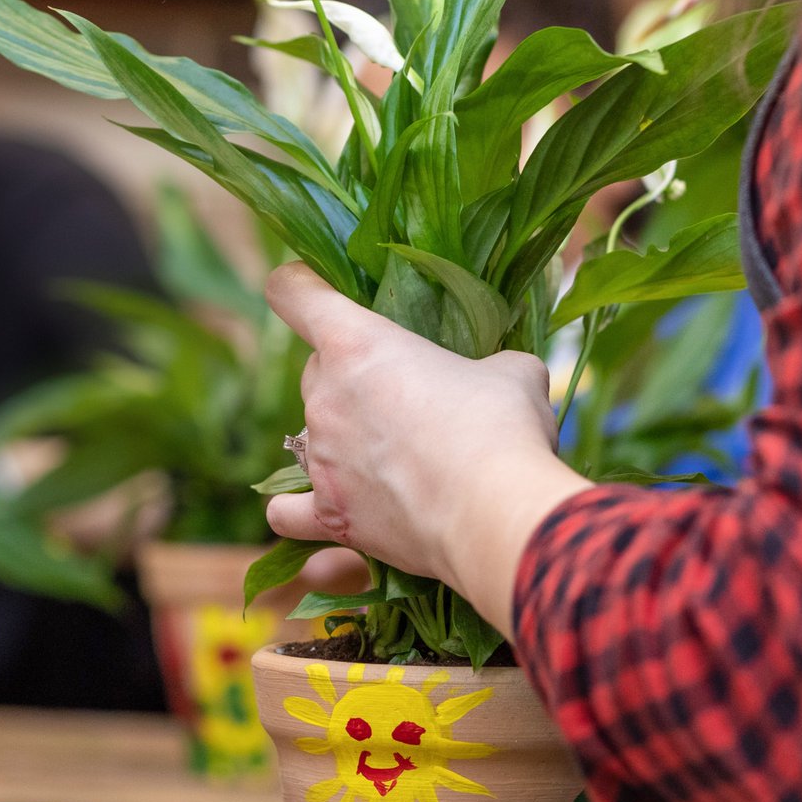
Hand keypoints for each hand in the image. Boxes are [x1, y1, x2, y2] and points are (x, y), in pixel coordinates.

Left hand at [265, 264, 591, 633]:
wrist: (494, 513)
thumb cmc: (503, 429)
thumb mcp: (513, 371)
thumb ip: (489, 364)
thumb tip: (500, 377)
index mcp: (357, 344)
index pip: (293, 294)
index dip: (298, 287)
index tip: (310, 290)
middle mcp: (325, 397)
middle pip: (315, 371)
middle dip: (350, 377)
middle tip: (400, 395)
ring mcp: (320, 458)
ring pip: (312, 435)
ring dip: (344, 438)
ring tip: (395, 458)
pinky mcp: (329, 514)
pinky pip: (289, 512)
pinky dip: (298, 509)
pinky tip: (320, 506)